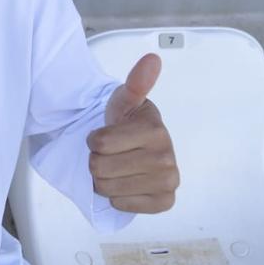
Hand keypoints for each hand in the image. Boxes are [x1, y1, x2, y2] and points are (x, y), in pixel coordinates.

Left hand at [87, 53, 178, 213]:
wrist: (139, 146)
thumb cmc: (127, 122)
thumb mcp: (125, 99)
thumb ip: (136, 82)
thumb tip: (152, 59)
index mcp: (155, 131)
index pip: (99, 143)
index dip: (94, 139)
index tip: (106, 135)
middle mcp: (167, 158)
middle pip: (100, 168)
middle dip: (97, 160)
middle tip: (111, 153)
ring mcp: (169, 182)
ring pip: (107, 188)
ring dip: (104, 179)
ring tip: (117, 166)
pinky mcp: (164, 202)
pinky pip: (122, 205)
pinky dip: (117, 196)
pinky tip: (127, 182)